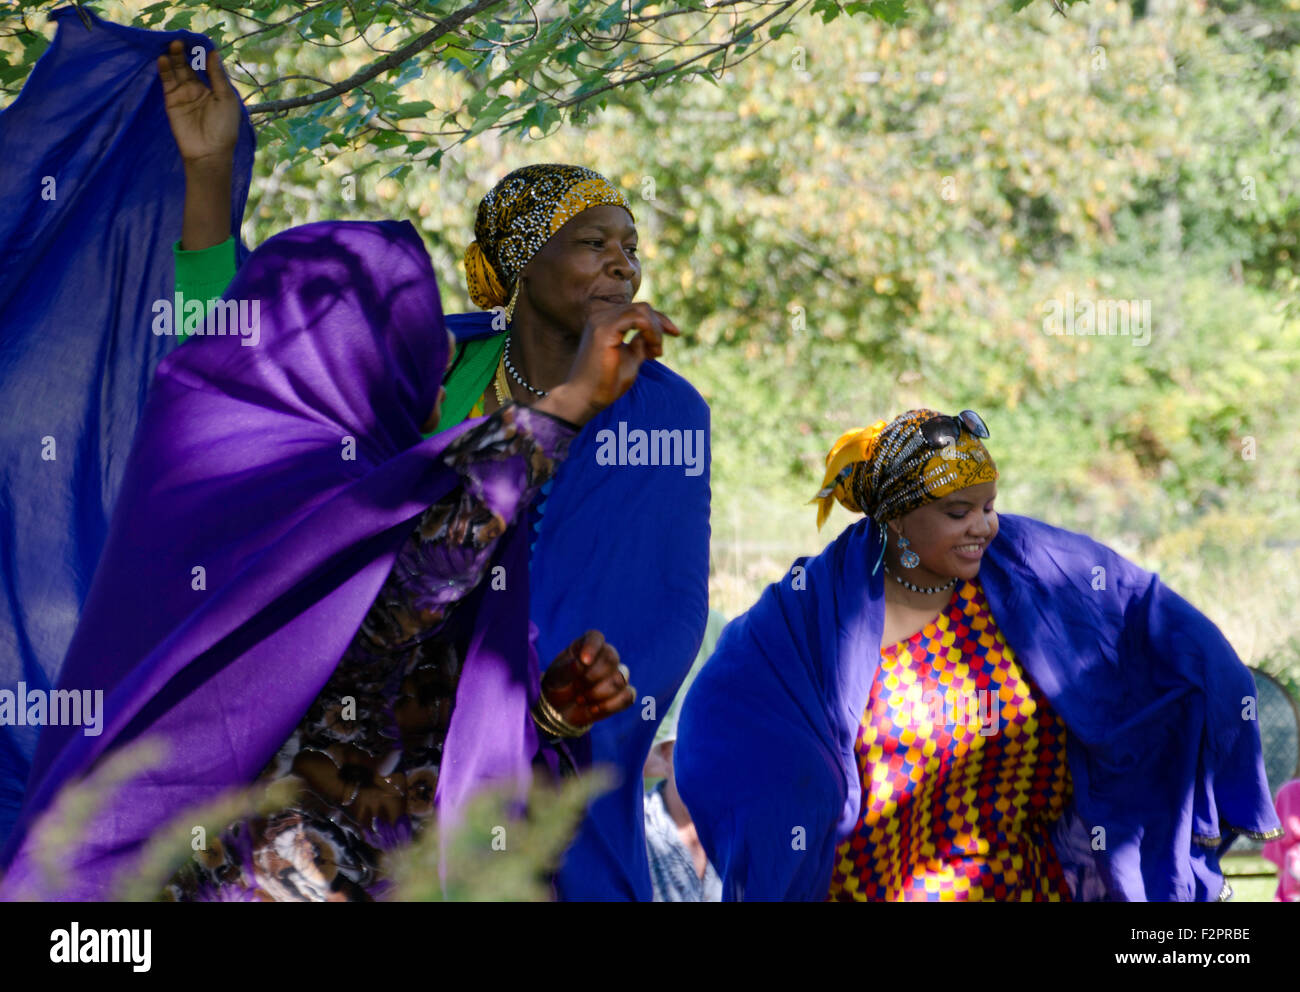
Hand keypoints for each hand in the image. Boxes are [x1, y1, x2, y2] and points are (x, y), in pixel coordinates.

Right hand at [157, 39, 239, 166]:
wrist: (208, 152)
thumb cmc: (223, 128)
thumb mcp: (226, 99)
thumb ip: (218, 76)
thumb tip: (213, 52)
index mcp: (214, 88)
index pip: (205, 65)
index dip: (201, 53)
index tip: (198, 39)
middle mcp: (198, 88)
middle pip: (189, 65)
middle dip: (185, 52)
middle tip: (181, 40)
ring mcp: (183, 93)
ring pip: (177, 70)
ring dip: (174, 58)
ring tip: (173, 45)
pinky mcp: (171, 100)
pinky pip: (167, 82)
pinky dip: (165, 70)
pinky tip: (163, 60)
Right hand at [534, 303, 679, 426]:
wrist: (586, 398)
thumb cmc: (606, 383)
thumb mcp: (630, 359)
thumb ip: (639, 344)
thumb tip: (651, 334)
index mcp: (606, 322)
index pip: (638, 311)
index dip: (660, 320)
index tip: (675, 333)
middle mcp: (601, 316)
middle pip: (642, 308)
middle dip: (660, 324)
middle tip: (660, 351)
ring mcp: (602, 320)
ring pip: (641, 310)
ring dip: (655, 330)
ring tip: (656, 352)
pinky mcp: (605, 329)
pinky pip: (637, 318)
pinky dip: (651, 331)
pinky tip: (652, 349)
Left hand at [541, 630, 633, 726]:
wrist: (560, 710)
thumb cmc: (558, 686)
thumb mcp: (555, 677)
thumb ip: (566, 669)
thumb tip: (580, 664)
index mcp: (586, 645)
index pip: (595, 638)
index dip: (592, 647)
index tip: (584, 661)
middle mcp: (604, 656)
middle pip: (611, 658)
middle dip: (592, 677)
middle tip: (576, 686)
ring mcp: (616, 674)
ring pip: (620, 679)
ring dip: (598, 693)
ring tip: (580, 699)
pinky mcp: (623, 694)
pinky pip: (627, 697)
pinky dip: (609, 705)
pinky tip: (593, 708)